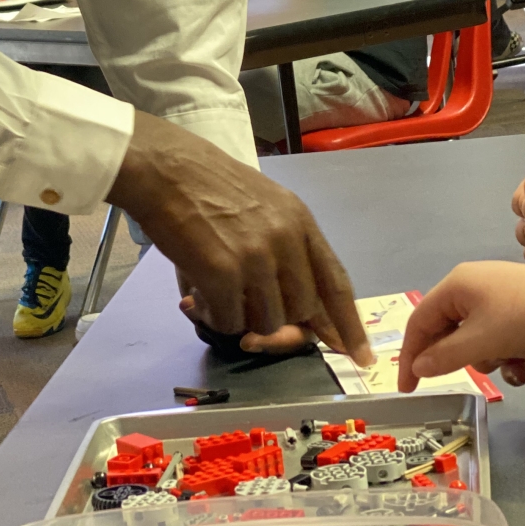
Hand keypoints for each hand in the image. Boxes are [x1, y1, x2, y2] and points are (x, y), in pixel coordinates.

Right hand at [109, 111, 372, 364]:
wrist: (164, 169)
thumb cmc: (207, 185)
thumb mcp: (264, 206)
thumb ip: (287, 249)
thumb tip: (303, 308)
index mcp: (300, 221)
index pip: (335, 283)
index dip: (348, 324)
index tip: (360, 356)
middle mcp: (285, 240)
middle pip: (301, 309)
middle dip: (277, 320)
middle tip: (244, 311)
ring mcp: (255, 258)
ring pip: (267, 321)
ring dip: (241, 320)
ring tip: (212, 296)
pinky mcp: (222, 274)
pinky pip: (230, 322)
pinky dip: (213, 318)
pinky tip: (196, 296)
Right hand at [398, 261, 524, 390]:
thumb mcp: (483, 341)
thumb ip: (445, 357)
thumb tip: (417, 367)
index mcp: (455, 285)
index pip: (419, 322)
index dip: (410, 356)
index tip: (407, 389)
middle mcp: (471, 287)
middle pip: (447, 331)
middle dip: (461, 357)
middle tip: (476, 374)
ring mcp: (497, 299)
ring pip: (474, 339)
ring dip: (488, 358)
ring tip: (510, 363)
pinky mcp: (519, 311)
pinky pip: (497, 338)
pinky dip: (506, 355)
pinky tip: (523, 366)